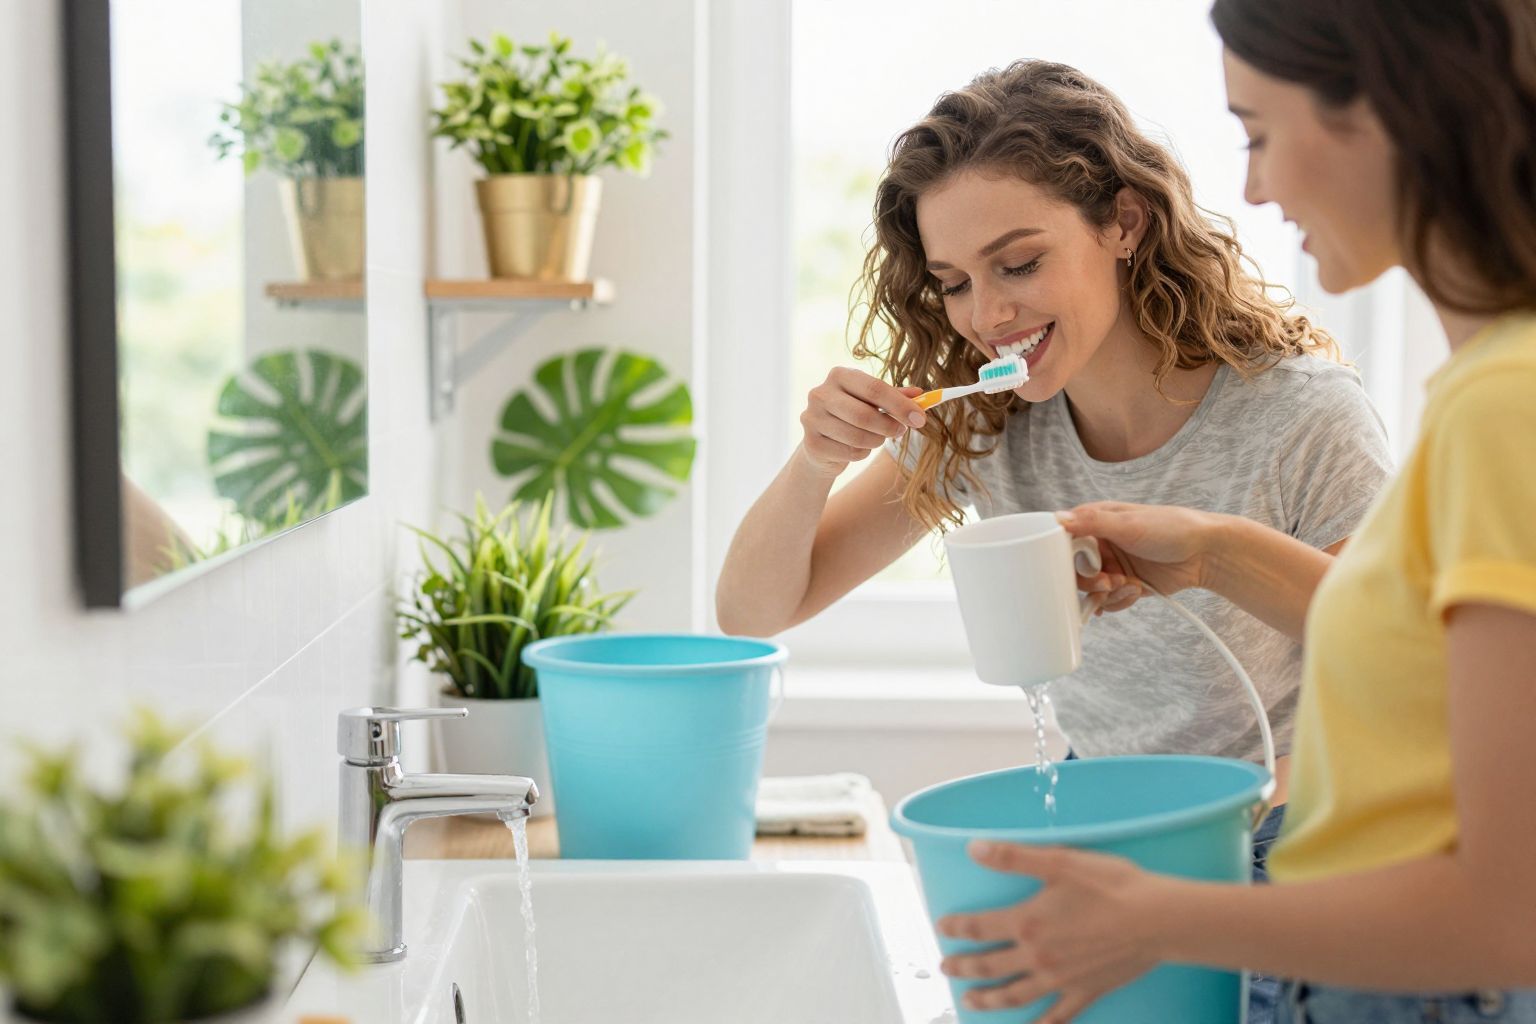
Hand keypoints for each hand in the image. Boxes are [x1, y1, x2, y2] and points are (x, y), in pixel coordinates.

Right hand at [798, 368, 926, 477]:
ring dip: (876, 441)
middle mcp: (820, 394)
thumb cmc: (853, 415)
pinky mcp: (811, 443)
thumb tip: (920, 394)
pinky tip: (858, 448)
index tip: (920, 418)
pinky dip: (862, 454)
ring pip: (857, 437)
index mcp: (839, 375)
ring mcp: (812, 418)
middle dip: (889, 426)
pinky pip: (849, 452)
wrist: (822, 442)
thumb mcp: (873, 402)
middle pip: (864, 414)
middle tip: (901, 431)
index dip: (901, 405)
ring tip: (878, 438)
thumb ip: (895, 397)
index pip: (874, 388)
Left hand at [937, 842, 1167, 1022]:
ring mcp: (1060, 980)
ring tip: (969, 1001)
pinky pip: (1057, 1016)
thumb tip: (973, 848)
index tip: (942, 927)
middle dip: (963, 967)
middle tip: (945, 967)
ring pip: (1014, 995)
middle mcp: (1038, 957)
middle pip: (989, 966)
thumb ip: (1012, 857)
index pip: (979, 927)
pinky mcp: (1085, 992)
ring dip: (988, 999)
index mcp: (1027, 923)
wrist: (1156, 920)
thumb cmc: (1110, 886)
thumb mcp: (1058, 862)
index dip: (957, 927)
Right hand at [1057, 502, 1225, 609]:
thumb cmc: (1172, 528)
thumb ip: (1091, 522)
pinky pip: (1109, 601)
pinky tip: (1135, 591)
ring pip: (1092, 590)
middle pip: (1076, 571)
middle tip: (1107, 582)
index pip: (1066, 542)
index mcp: (1097, 523)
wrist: (1206, 553)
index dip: (1067, 557)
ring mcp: (1114, 566)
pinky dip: (1119, 601)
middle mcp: (1102, 545)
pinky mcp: (1126, 584)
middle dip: (1091, 580)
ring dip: (1107, 593)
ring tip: (1127, 585)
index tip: (1079, 566)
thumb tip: (1058, 518)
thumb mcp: (1129, 523)